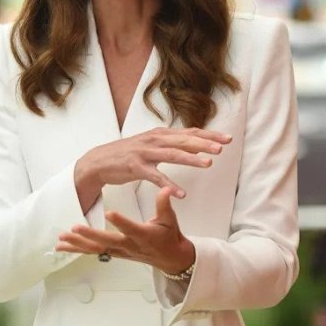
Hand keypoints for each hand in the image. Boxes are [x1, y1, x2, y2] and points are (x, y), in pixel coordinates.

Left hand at [56, 187, 194, 273]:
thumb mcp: (170, 219)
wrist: (170, 258)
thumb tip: (167, 188)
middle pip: (107, 241)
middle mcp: (129, 245)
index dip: (121, 221)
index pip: (131, 228)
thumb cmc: (168, 237)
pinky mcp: (113, 253)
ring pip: (96, 249)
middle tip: (75, 227)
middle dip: (90, 235)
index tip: (110, 213)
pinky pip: (93, 252)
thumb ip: (164, 204)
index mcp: (143, 236)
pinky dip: (77, 249)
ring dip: (78, 244)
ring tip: (62, 238)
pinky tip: (62, 246)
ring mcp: (119, 251)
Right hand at [75, 126, 230, 211]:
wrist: (99, 161)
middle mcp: (154, 140)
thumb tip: (191, 139)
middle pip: (184, 140)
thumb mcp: (150, 143)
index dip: (209, 135)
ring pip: (172, 154)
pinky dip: (169, 185)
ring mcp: (144, 153)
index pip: (189, 132)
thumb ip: (170, 141)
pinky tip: (181, 193)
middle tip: (222, 147)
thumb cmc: (128, 154)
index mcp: (160, 134)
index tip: (227, 138)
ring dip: (191, 159)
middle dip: (204, 143)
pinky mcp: (135, 168)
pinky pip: (155, 177)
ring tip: (208, 163)